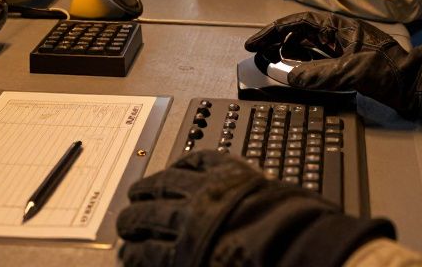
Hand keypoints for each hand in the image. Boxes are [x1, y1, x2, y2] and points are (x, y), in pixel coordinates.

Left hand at [117, 151, 393, 266]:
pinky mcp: (177, 257)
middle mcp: (201, 196)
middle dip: (144, 194)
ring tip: (125, 228)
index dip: (175, 169)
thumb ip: (257, 192)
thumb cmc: (295, 227)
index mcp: (228, 176)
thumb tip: (258, 194)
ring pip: (144, 219)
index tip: (169, 172)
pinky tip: (130, 256)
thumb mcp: (277, 195)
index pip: (193, 163)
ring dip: (131, 223)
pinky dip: (135, 254)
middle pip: (159, 188)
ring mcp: (186, 226)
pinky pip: (145, 253)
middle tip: (134, 198)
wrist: (291, 252)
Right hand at [245, 12, 421, 124]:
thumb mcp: (352, 72)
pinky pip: (319, 59)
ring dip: (289, 52)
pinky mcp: (349, 63)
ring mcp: (344, 48)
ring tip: (273, 61)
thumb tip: (291, 76)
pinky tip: (297, 72)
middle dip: (277, 41)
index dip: (273, 32)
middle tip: (258, 52)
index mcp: (339, 27)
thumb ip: (319, 74)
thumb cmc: (391, 71)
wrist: (415, 84)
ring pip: (308, 45)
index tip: (255, 43)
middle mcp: (339, 34)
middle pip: (300, 32)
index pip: (297, 23)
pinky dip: (303, 64)